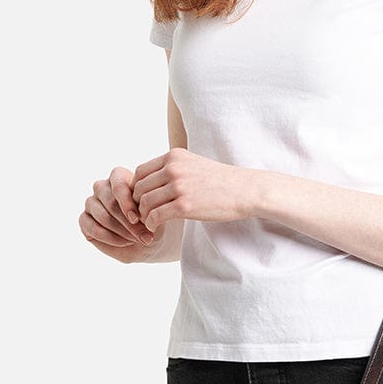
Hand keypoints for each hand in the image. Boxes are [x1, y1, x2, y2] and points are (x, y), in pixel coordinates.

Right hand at [80, 166, 159, 262]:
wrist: (145, 238)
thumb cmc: (150, 220)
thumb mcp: (153, 214)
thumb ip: (146, 211)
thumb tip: (136, 219)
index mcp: (118, 176)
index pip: (118, 186)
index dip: (127, 204)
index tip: (138, 219)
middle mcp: (101, 186)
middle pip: (110, 203)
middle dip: (128, 223)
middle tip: (143, 236)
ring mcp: (90, 203)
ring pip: (102, 217)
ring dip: (121, 231)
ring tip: (137, 239)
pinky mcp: (84, 220)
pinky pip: (92, 229)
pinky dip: (110, 238)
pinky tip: (125, 242)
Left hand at [131, 147, 255, 232]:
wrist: (245, 190)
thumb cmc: (221, 180)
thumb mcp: (194, 164)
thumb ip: (174, 168)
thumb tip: (152, 180)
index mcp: (174, 156)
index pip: (141, 172)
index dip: (137, 189)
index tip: (144, 201)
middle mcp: (173, 168)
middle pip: (139, 188)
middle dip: (137, 204)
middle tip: (144, 215)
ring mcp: (178, 186)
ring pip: (144, 203)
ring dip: (143, 216)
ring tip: (150, 222)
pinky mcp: (184, 206)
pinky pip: (155, 216)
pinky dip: (151, 224)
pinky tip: (156, 227)